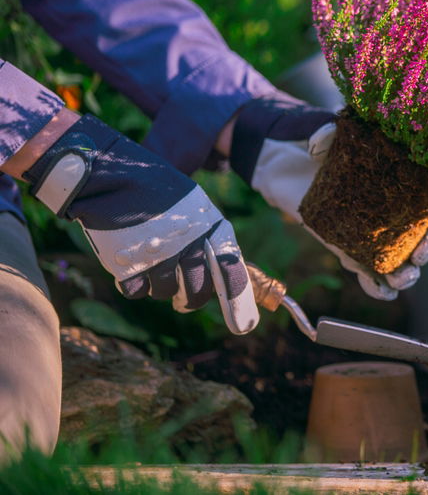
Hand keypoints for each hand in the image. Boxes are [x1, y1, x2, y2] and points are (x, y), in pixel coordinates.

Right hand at [21, 115, 257, 333]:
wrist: (112, 175)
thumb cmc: (155, 191)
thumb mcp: (193, 207)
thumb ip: (208, 238)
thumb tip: (222, 274)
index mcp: (211, 225)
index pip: (232, 269)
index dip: (238, 299)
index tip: (245, 324)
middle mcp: (190, 242)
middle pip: (200, 290)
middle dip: (192, 300)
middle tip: (185, 300)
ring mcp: (160, 254)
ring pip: (167, 292)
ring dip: (160, 285)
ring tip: (151, 262)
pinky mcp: (129, 264)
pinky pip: (138, 292)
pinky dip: (134, 283)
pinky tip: (131, 262)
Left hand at [229, 94, 427, 299]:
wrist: (277, 153)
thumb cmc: (308, 135)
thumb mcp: (321, 128)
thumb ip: (324, 131)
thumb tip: (319, 145)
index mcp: (396, 173)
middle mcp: (388, 203)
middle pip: (419, 232)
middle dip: (426, 248)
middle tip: (419, 254)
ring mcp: (367, 226)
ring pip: (396, 256)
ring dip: (406, 272)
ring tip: (402, 278)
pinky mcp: (343, 242)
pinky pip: (365, 268)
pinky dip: (377, 285)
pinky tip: (385, 292)